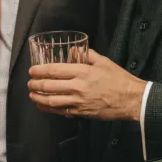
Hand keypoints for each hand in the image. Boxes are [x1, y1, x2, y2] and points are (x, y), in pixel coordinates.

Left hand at [27, 50, 146, 120]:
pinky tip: (43, 106)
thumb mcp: (104, 61)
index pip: (54, 70)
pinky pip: (61, 111)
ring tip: (32, 94)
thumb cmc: (119, 79)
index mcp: (82, 72)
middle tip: (29, 82)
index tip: (32, 70)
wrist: (132, 99)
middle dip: (35, 84)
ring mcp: (79, 101)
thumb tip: (74, 49)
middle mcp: (78, 87)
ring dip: (39, 97)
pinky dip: (50, 109)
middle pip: (50, 86)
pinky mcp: (82, 112)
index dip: (40, 70)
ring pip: (52, 101)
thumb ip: (87, 54)